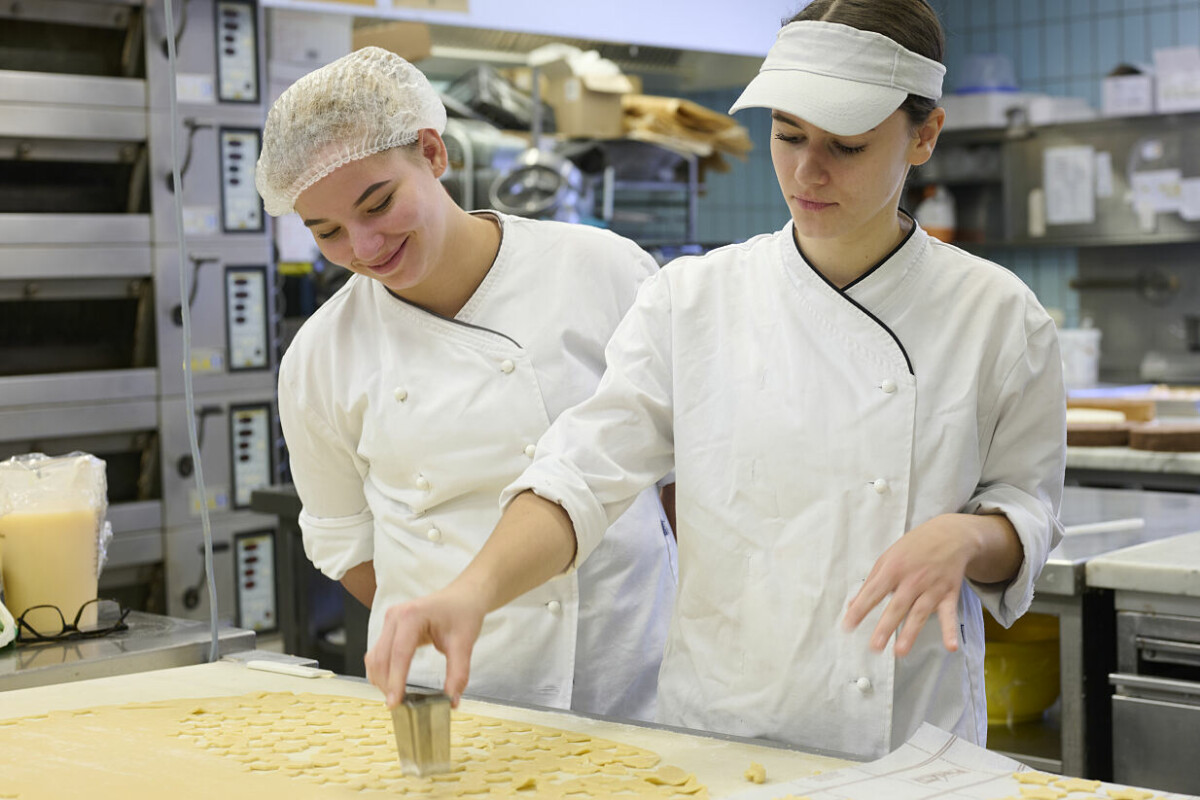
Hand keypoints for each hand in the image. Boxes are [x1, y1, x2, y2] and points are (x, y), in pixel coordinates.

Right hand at [364, 584, 486, 707]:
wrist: (463, 597)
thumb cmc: (463, 613)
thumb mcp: (464, 643)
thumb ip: (458, 672)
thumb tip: (452, 700)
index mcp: (412, 615)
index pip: (399, 653)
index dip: (395, 680)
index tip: (395, 703)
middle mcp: (395, 616)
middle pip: (381, 657)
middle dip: (386, 684)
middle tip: (397, 706)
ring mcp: (390, 621)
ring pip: (374, 657)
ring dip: (381, 679)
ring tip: (395, 697)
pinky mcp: (390, 628)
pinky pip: (378, 653)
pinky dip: (382, 671)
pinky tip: (392, 684)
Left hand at [841, 514, 978, 656]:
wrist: (950, 535)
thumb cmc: (913, 548)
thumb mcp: (888, 558)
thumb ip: (870, 583)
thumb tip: (851, 606)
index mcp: (893, 569)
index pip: (873, 592)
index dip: (860, 609)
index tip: (847, 626)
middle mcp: (912, 579)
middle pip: (897, 606)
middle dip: (885, 627)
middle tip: (874, 647)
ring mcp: (932, 588)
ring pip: (919, 613)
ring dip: (910, 633)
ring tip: (899, 652)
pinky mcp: (949, 594)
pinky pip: (949, 614)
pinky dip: (950, 630)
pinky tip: (950, 646)